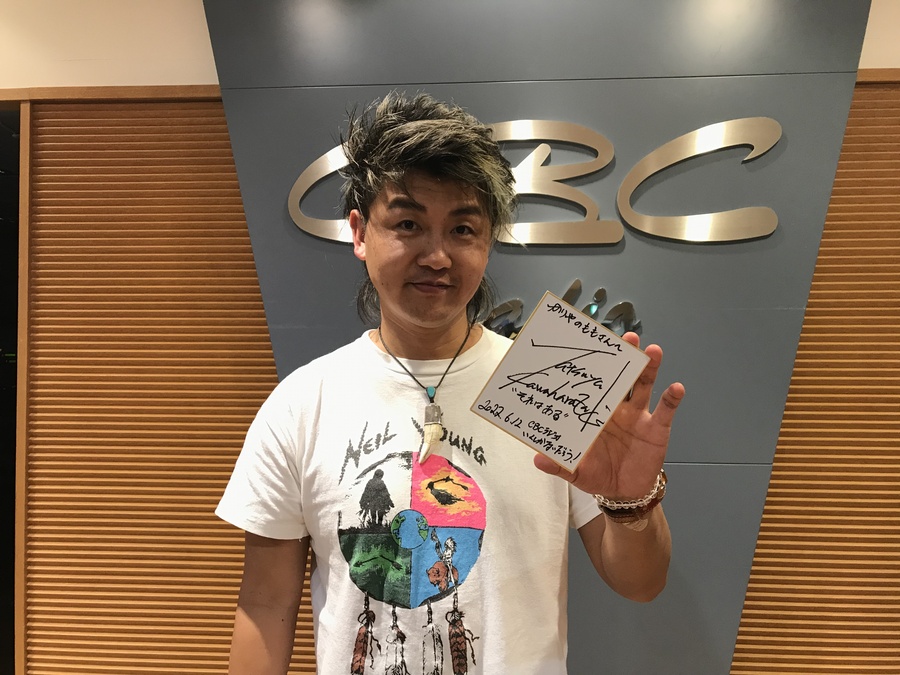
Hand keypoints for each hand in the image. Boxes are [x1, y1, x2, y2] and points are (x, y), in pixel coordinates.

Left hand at [533, 332, 684, 497]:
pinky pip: (666, 411)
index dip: (595, 366)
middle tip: (627, 338)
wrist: (624, 492)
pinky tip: (676, 387)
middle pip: (622, 377)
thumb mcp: (575, 470)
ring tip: (653, 351)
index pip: (595, 385)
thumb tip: (537, 459)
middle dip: (626, 357)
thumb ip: (558, 463)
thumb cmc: (597, 474)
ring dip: (650, 368)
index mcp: (596, 412)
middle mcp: (618, 408)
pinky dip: (672, 399)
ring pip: (645, 386)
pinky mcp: (657, 429)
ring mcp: (638, 416)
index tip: (592, 346)